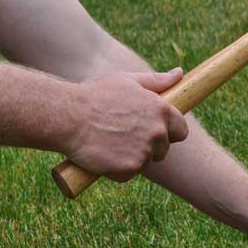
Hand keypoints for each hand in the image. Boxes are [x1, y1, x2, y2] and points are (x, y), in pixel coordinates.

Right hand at [62, 68, 188, 180]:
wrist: (66, 116)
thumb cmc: (95, 96)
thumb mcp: (127, 81)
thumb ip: (156, 80)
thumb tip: (179, 73)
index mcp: (161, 109)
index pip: (181, 130)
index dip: (169, 132)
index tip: (154, 131)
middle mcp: (157, 132)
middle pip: (164, 149)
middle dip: (148, 146)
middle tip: (123, 136)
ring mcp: (144, 152)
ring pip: (145, 162)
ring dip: (132, 157)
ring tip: (110, 142)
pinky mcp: (129, 169)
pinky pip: (129, 174)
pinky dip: (117, 169)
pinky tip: (104, 154)